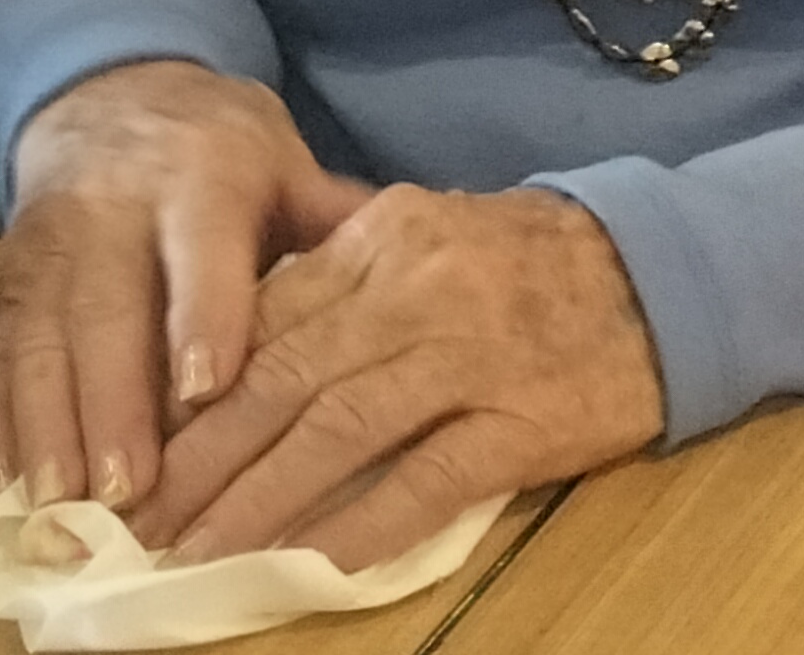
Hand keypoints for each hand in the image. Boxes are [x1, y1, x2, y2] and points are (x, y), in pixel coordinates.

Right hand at [0, 62, 367, 517]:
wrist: (113, 100)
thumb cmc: (224, 156)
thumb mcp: (287, 168)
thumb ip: (337, 229)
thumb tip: (413, 279)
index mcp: (199, 177)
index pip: (201, 249)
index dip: (199, 316)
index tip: (206, 390)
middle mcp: (110, 209)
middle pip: (105, 310)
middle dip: (112, 405)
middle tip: (128, 493)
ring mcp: (44, 249)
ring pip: (37, 342)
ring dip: (45, 430)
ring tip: (64, 511)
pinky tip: (8, 492)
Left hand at [133, 185, 665, 572]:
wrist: (663, 272)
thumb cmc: (532, 263)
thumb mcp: (429, 240)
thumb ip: (342, 284)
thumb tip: (240, 356)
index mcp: (385, 236)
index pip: (266, 320)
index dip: (194, 394)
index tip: (141, 451)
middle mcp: (418, 288)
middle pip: (285, 379)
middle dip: (204, 460)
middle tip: (140, 523)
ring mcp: (471, 354)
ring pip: (339, 429)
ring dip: (258, 501)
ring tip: (196, 555)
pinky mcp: (521, 420)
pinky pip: (428, 479)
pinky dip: (363, 525)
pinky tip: (313, 567)